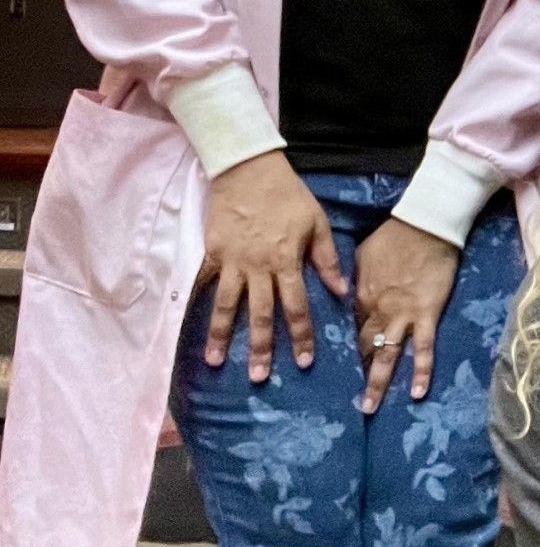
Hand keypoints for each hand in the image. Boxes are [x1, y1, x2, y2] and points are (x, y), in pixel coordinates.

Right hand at [198, 153, 347, 382]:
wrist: (248, 168)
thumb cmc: (288, 195)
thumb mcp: (317, 223)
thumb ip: (326, 260)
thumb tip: (341, 292)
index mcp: (286, 262)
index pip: (295, 307)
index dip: (299, 336)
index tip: (302, 362)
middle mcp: (257, 267)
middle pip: (259, 314)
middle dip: (259, 348)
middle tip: (257, 378)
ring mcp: (231, 261)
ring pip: (226, 305)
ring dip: (220, 335)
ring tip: (215, 361)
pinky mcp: (212, 251)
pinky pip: (204, 282)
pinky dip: (198, 304)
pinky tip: (191, 325)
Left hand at [354, 218, 459, 410]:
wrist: (425, 224)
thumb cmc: (393, 235)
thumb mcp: (361, 255)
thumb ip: (353, 279)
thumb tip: (346, 294)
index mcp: (359, 294)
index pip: (350, 328)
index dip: (345, 348)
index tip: (339, 368)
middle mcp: (377, 310)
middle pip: (363, 346)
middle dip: (355, 372)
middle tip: (346, 399)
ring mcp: (402, 315)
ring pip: (386, 354)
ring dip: (377, 382)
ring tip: (368, 408)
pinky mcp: (426, 314)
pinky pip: (422, 348)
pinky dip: (420, 371)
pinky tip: (415, 392)